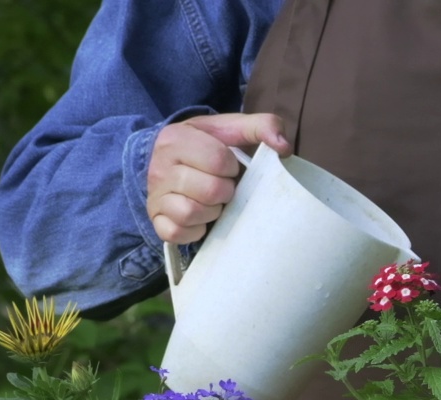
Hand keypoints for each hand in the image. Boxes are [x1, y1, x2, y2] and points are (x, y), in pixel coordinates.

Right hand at [147, 113, 290, 243]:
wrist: (174, 162)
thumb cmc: (209, 146)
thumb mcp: (231, 128)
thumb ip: (262, 126)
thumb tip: (285, 147)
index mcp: (175, 139)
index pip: (218, 160)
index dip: (231, 166)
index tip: (228, 165)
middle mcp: (159, 168)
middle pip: (210, 191)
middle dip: (225, 190)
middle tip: (223, 185)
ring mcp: (156, 197)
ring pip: (192, 213)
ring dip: (212, 211)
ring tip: (213, 201)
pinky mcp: (157, 222)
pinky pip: (178, 233)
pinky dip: (196, 229)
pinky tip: (202, 217)